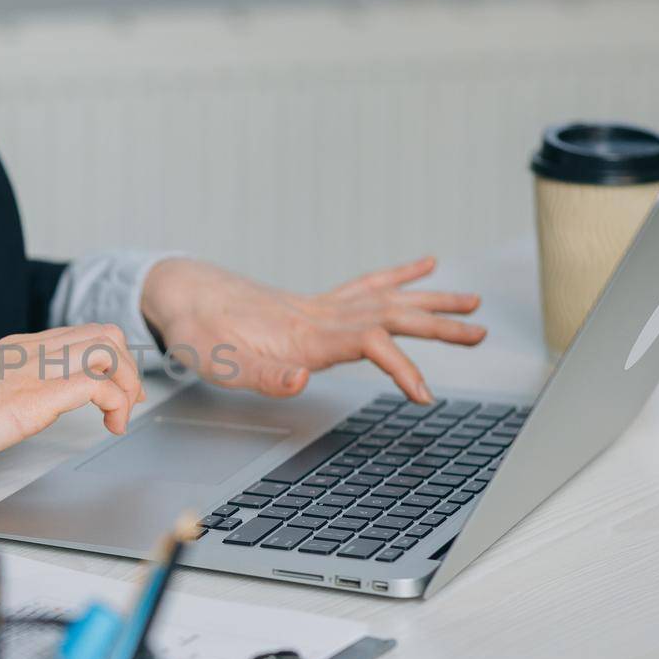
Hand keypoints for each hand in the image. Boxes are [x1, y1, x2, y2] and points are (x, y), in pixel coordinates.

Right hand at [0, 324, 144, 496]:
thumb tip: (9, 411)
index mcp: (11, 350)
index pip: (78, 335)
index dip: (109, 362)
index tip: (114, 395)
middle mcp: (25, 352)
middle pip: (103, 333)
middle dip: (129, 369)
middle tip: (126, 405)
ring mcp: (29, 372)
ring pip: (107, 349)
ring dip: (128, 384)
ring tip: (120, 418)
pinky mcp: (30, 400)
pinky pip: (97, 385)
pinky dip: (117, 404)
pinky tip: (108, 427)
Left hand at [139, 255, 485, 403]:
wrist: (177, 294)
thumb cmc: (196, 332)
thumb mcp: (218, 363)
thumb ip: (261, 374)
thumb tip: (299, 381)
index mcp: (304, 335)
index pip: (369, 343)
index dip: (401, 366)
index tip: (425, 394)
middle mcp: (318, 315)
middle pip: (391, 314)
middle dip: (438, 326)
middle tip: (481, 334)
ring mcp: (318, 306)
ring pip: (387, 298)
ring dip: (431, 301)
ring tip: (473, 303)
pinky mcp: (312, 305)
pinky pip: (364, 285)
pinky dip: (398, 274)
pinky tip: (425, 264)